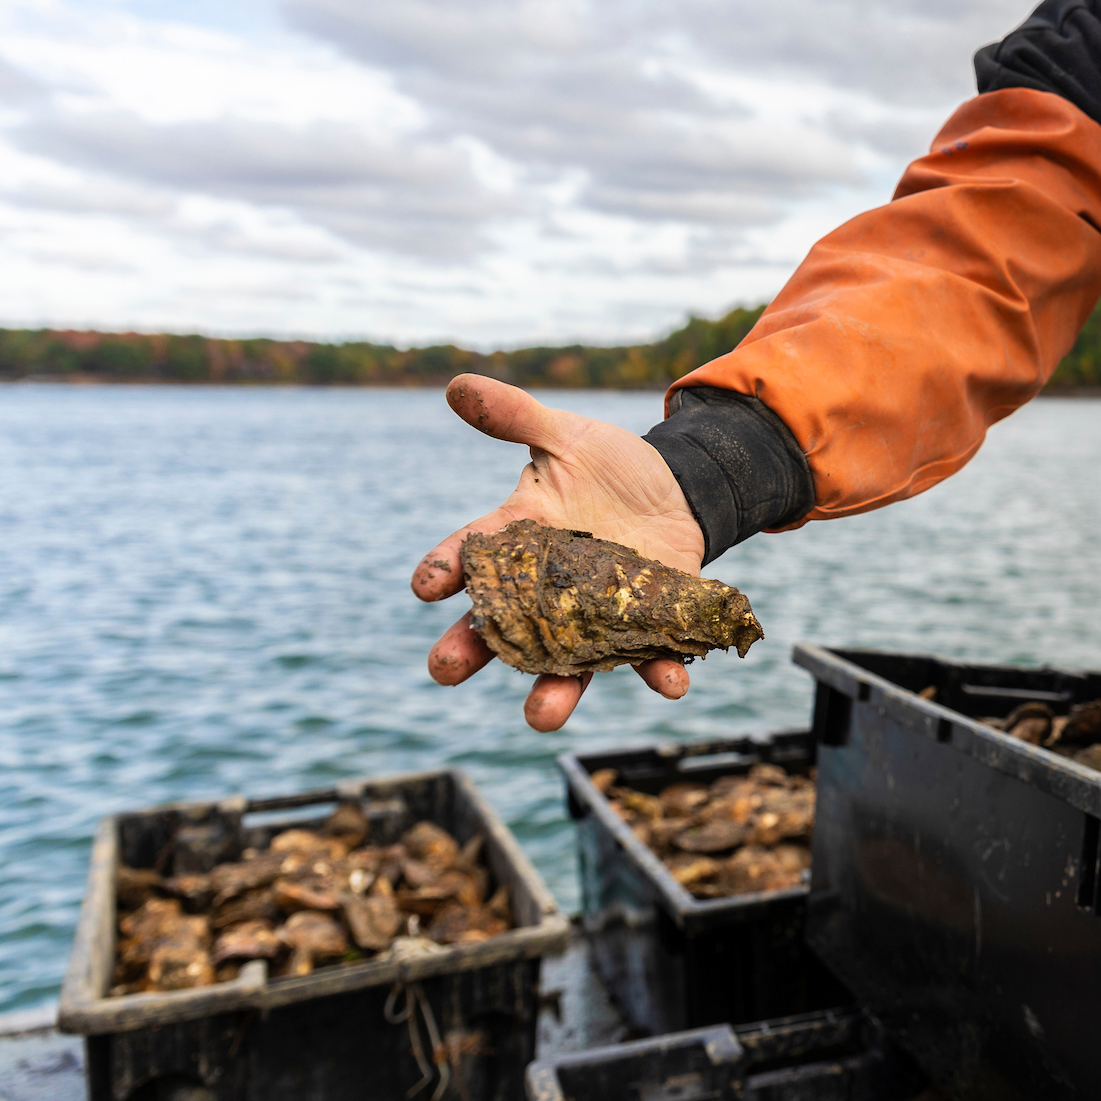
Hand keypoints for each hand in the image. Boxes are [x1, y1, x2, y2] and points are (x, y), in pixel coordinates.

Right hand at [412, 375, 707, 731]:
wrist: (677, 486)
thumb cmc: (608, 465)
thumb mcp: (564, 435)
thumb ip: (515, 417)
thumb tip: (456, 385)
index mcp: (518, 538)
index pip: (471, 556)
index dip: (444, 569)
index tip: (423, 584)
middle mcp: (546, 588)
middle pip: (500, 628)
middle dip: (472, 650)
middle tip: (443, 668)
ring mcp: (595, 611)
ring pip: (567, 662)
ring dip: (555, 691)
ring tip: (540, 715)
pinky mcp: (647, 620)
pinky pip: (651, 654)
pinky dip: (661, 670)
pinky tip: (673, 683)